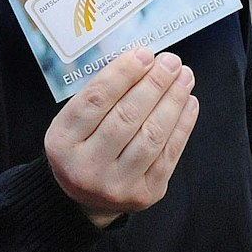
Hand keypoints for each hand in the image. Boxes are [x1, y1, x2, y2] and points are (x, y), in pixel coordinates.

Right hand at [44, 48, 198, 227]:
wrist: (85, 198)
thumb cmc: (83, 146)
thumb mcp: (74, 121)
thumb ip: (101, 95)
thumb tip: (144, 61)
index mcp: (62, 142)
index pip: (95, 100)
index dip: (123, 74)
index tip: (144, 53)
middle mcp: (86, 167)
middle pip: (127, 117)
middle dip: (154, 84)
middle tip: (171, 61)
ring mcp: (116, 185)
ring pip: (152, 135)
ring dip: (173, 101)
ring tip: (184, 77)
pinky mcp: (144, 194)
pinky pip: (169, 154)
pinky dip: (183, 125)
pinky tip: (188, 102)